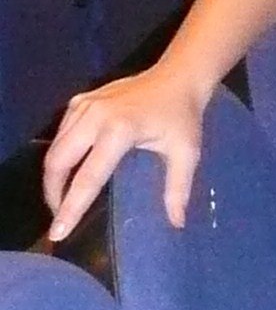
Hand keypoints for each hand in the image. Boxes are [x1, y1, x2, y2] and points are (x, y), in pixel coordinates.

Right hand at [41, 67, 211, 240]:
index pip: (88, 177)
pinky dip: (59, 154)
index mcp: (119, 130)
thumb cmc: (183, 117)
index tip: (59, 231)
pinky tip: (69, 171)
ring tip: (63, 200)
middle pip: (58, 162)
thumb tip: (177, 223)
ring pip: (54, 148)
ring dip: (54, 176)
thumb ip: (178, 189)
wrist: (177, 77)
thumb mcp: (186, 153)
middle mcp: (94, 117)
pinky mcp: (79, 101)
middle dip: (54, 193)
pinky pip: (61, 133)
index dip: (71, 207)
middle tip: (61, 217)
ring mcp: (83, 106)